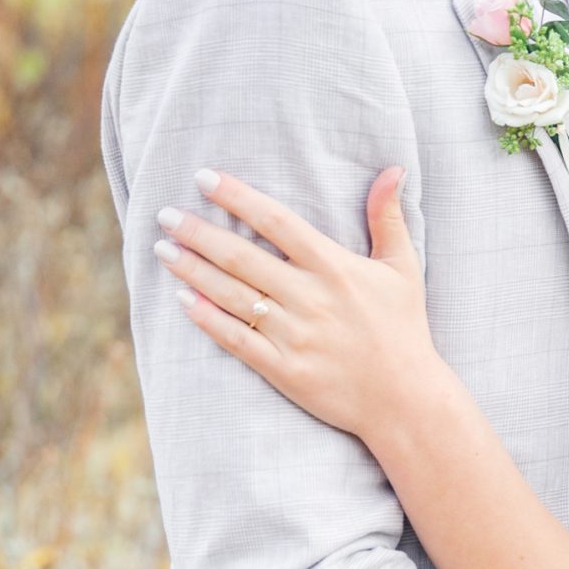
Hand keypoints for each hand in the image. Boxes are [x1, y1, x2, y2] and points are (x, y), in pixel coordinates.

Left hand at [154, 166, 435, 452]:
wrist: (406, 399)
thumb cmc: (404, 329)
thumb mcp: (403, 268)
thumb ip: (388, 217)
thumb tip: (393, 169)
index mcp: (335, 267)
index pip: (277, 222)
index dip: (238, 197)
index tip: (205, 178)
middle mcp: (310, 298)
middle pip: (242, 257)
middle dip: (198, 233)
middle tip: (165, 214)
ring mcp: (294, 336)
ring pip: (232, 295)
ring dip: (192, 270)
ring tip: (163, 249)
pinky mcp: (283, 369)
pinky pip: (236, 340)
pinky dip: (207, 319)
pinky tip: (183, 299)